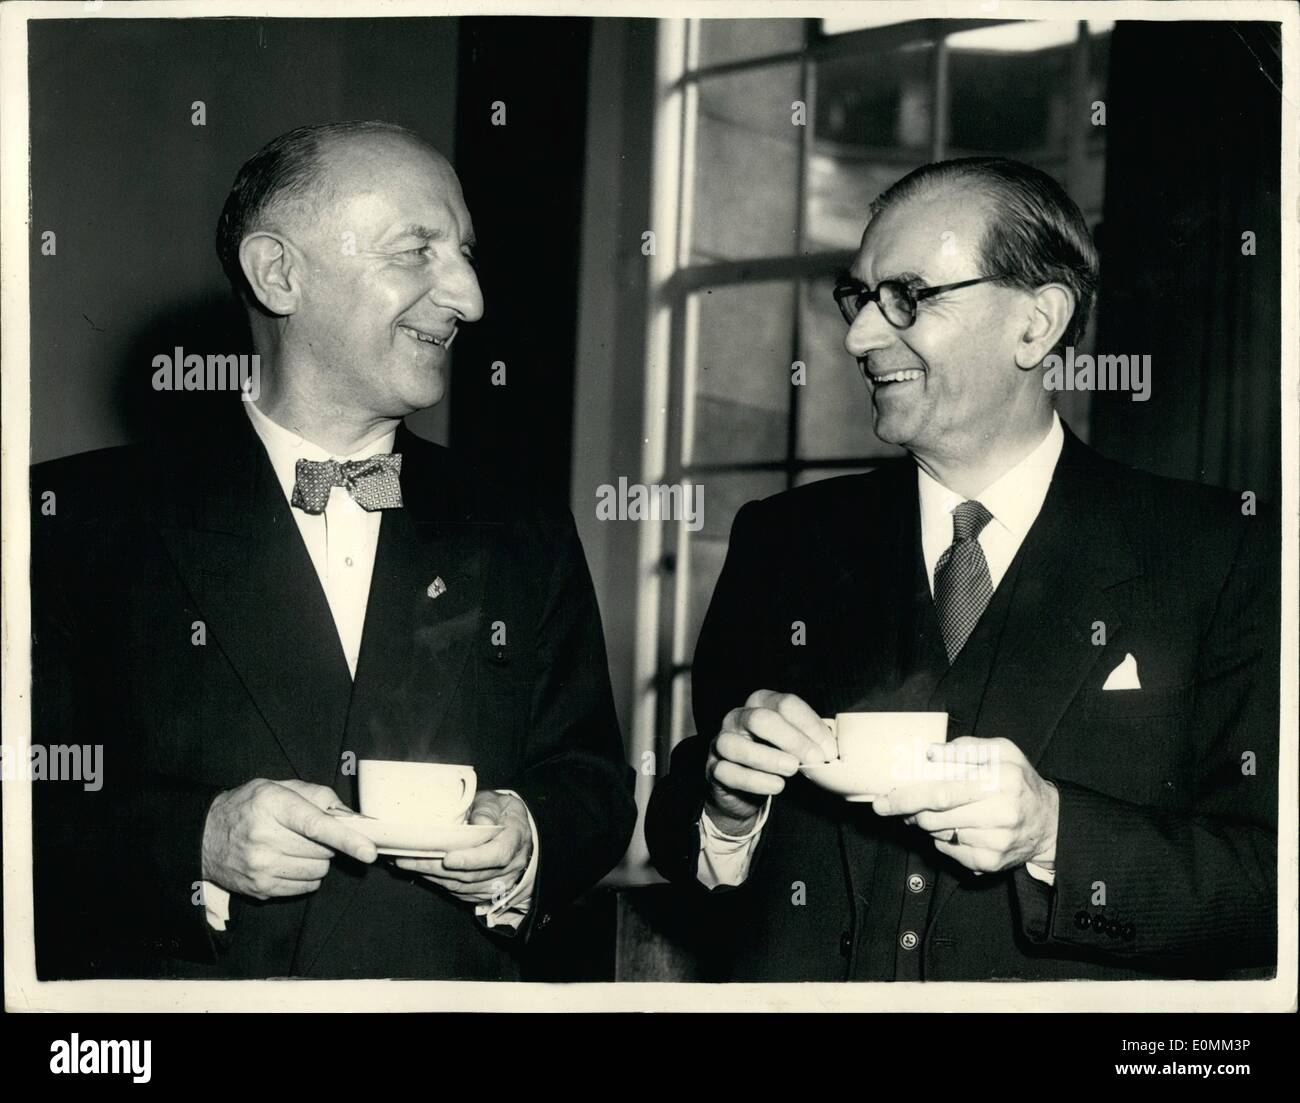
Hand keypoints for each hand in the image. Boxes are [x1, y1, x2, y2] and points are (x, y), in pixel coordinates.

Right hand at [201, 778, 377, 899]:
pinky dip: (306, 876)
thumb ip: (317, 796)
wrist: (204, 836)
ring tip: (296, 847)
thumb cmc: (248, 806)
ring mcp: (261, 868)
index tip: (368, 851)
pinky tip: (289, 862)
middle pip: (322, 850)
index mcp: (272, 805)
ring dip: (318, 861)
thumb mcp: (277, 787)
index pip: (316, 825)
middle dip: (327, 843)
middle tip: (310, 833)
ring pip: (318, 872)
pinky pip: (305, 888)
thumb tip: (349, 815)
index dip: (346, 838)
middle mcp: (265, 838)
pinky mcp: (261, 889)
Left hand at [395, 791, 532, 907]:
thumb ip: (487, 809)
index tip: (448, 858)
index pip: (497, 855)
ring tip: (406, 863)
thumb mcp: (499, 802)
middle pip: (472, 874)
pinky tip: (420, 871)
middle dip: (438, 868)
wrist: (515, 832)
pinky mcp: (485, 892)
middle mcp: (509, 867)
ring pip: (463, 886)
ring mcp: (498, 883)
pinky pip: (460, 892)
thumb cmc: (502, 814)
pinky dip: (438, 882)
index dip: (473, 859)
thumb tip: (479, 822)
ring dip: (432, 876)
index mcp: (514, 839)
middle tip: (408, 858)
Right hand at [704, 690, 836, 834]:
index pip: (785, 704)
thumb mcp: (793, 743)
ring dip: (769, 758)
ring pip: (736, 745)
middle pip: (761, 719)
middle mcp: (737, 717)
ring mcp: (722, 742)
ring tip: (792, 769)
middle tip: (815, 759)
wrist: (745, 790)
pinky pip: (729, 772)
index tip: (829, 750)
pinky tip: (776, 785)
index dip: (810, 726)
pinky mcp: (713, 768)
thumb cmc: (774, 758)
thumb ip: (810, 740)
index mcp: (760, 703)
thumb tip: (831, 748)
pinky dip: (755, 780)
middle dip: (793, 740)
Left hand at [872, 737, 1059, 874]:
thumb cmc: (1019, 780)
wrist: (1050, 823)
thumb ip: (966, 747)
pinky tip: (957, 827)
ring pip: (937, 834)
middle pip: (933, 818)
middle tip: (898, 806)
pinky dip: (943, 838)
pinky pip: (948, 850)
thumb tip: (930, 753)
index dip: (906, 798)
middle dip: (908, 812)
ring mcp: (994, 842)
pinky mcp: (989, 862)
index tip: (882, 801)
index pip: (941, 792)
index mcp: (1000, 780)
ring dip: (926, 823)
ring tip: (935, 811)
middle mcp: (999, 814)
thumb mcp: (1002, 751)